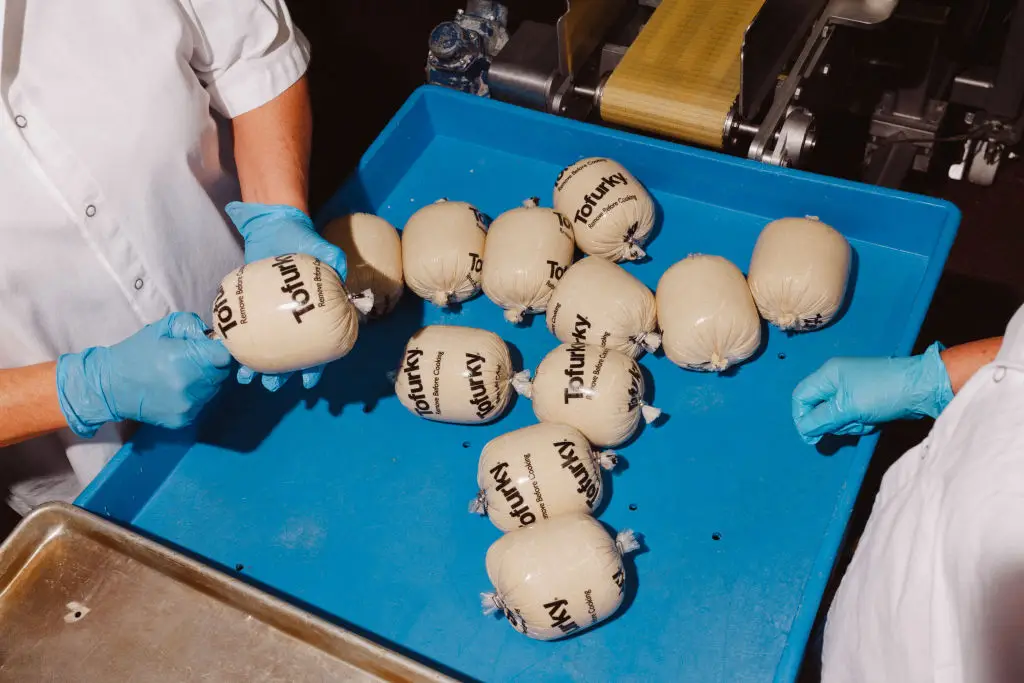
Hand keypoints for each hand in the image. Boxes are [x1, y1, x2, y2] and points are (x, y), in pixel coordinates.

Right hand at [56, 313, 231, 436]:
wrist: (108, 386)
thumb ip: (191, 326)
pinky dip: (195, 397)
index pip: (224, 357)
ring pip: (213, 390)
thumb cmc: (136, 353)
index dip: (220, 350)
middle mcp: (190, 386)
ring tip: (182, 375)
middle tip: (192, 360)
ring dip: (204, 381)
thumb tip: (211, 336)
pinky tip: (176, 390)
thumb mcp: (162, 328)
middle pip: (221, 373)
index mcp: (185, 359)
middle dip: (212, 365)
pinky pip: (201, 404)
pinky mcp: (183, 420)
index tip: (209, 348)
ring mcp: (188, 406)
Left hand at [225, 201, 346, 390]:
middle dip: (280, 374)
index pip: (320, 346)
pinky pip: (246, 328)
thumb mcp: (320, 246)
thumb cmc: (301, 238)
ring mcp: (271, 314)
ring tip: (245, 376)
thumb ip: (331, 257)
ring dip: (256, 365)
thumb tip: (341, 271)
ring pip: (266, 347)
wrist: (274, 225)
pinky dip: (237, 341)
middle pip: (290, 354)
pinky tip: (228, 352)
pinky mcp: (252, 306)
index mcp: (317, 311)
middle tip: (270, 386)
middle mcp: (295, 318)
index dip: (316, 367)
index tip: (307, 384)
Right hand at [792, 342, 953, 444]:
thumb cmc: (881, 393)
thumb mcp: (847, 407)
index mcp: (828, 374)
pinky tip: (875, 421)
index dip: (801, 417)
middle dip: (832, 422)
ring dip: (849, 424)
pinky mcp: (865, 399)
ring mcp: (852, 389)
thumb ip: (821, 419)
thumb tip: (804, 430)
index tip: (811, 437)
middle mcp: (836, 380)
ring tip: (867, 421)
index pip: (801, 396)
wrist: (923, 389)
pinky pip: (852, 416)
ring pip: (836, 416)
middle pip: (818, 408)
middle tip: (851, 424)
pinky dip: (861, 423)